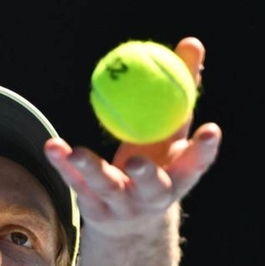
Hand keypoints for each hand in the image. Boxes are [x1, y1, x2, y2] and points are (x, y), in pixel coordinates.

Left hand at [44, 37, 220, 229]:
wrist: (130, 221)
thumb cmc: (158, 162)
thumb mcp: (171, 133)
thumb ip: (181, 92)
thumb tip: (191, 45)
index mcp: (179, 178)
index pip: (195, 165)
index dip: (203, 150)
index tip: (211, 130)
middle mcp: (153, 196)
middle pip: (153, 187)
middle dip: (147, 176)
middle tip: (138, 161)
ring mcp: (122, 206)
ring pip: (107, 187)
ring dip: (91, 169)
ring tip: (76, 152)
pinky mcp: (94, 209)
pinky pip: (76, 182)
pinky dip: (63, 164)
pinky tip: (53, 146)